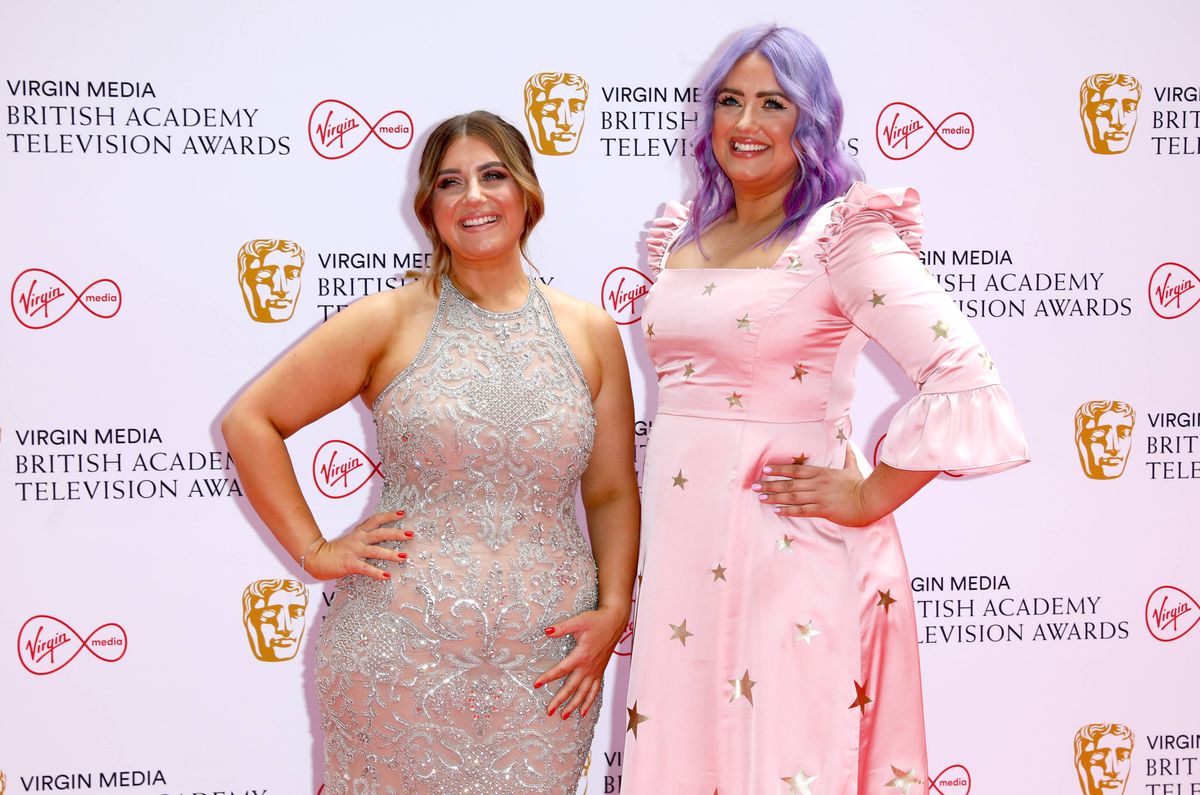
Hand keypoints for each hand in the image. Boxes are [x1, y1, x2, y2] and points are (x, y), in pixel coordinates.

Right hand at [304, 510, 411, 580]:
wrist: (315, 558)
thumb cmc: (334, 551)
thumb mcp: (351, 540)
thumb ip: (363, 537)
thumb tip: (379, 537)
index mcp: (359, 533)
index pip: (375, 520)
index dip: (389, 515)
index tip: (402, 512)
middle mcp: (358, 540)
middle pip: (380, 533)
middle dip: (396, 533)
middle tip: (410, 534)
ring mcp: (355, 552)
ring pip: (376, 551)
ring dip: (391, 554)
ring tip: (404, 556)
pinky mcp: (350, 564)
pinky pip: (366, 568)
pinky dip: (377, 572)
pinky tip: (387, 576)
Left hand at [535, 603, 628, 719]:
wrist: (614, 622)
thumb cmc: (596, 621)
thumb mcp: (579, 621)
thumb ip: (562, 628)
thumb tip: (546, 630)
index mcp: (582, 655)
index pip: (562, 669)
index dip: (548, 677)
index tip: (536, 684)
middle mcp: (588, 666)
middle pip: (572, 687)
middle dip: (560, 700)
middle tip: (549, 711)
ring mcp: (595, 671)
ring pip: (584, 693)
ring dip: (574, 705)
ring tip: (564, 716)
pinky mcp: (600, 672)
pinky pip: (595, 690)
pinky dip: (589, 702)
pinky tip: (583, 711)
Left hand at [753, 448, 877, 526]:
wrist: (870, 500)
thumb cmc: (860, 484)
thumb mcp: (852, 467)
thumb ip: (847, 455)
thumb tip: (848, 441)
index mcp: (822, 472)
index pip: (796, 469)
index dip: (779, 469)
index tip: (765, 469)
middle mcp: (817, 484)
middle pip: (789, 483)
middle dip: (770, 484)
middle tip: (755, 486)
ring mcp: (819, 497)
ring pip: (792, 496)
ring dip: (775, 497)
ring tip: (761, 497)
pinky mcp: (823, 510)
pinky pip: (802, 510)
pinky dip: (788, 510)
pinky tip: (776, 510)